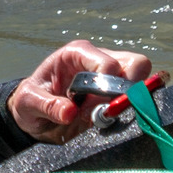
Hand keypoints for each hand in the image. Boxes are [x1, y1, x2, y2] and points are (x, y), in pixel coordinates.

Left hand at [6, 42, 160, 143]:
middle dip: (129, 90)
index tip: (93, 110)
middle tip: (108, 113)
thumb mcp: (29, 103)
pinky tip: (113, 119)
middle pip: (136, 64)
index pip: (107, 63)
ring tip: (107, 117)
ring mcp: (112, 75)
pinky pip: (139, 96)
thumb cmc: (31, 102)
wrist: (35, 115)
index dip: (107, 87)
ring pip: (143, 78)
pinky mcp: (119, 92)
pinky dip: (134, 108)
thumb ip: (47, 106)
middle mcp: (98, 59)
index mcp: (76, 54)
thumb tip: (69, 112)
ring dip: (132, 100)